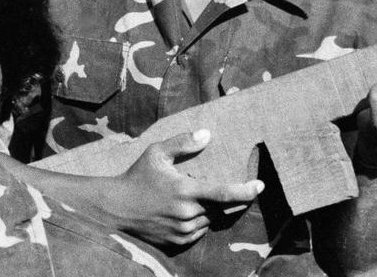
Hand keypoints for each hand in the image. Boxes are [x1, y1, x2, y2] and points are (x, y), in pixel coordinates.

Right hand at [105, 130, 263, 247]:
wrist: (116, 208)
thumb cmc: (136, 177)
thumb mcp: (156, 153)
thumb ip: (182, 143)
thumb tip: (207, 134)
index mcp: (185, 190)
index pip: (225, 192)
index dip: (246, 190)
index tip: (260, 186)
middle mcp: (188, 213)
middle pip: (221, 208)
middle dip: (228, 199)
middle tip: (225, 188)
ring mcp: (184, 230)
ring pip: (211, 220)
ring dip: (212, 210)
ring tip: (196, 198)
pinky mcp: (179, 242)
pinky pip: (200, 231)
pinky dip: (200, 220)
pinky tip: (187, 210)